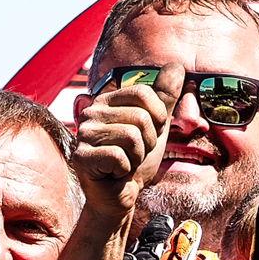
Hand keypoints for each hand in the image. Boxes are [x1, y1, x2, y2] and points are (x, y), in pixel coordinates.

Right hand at [73, 62, 182, 220]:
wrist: (121, 194)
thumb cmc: (135, 159)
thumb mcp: (156, 125)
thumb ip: (164, 96)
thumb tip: (176, 65)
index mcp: (108, 101)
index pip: (144, 93)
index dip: (157, 117)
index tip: (148, 134)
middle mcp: (92, 112)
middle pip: (140, 116)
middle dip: (148, 141)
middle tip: (135, 152)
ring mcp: (84, 134)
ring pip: (132, 136)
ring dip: (138, 156)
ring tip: (126, 162)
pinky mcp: (82, 157)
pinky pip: (120, 156)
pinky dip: (126, 169)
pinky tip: (115, 172)